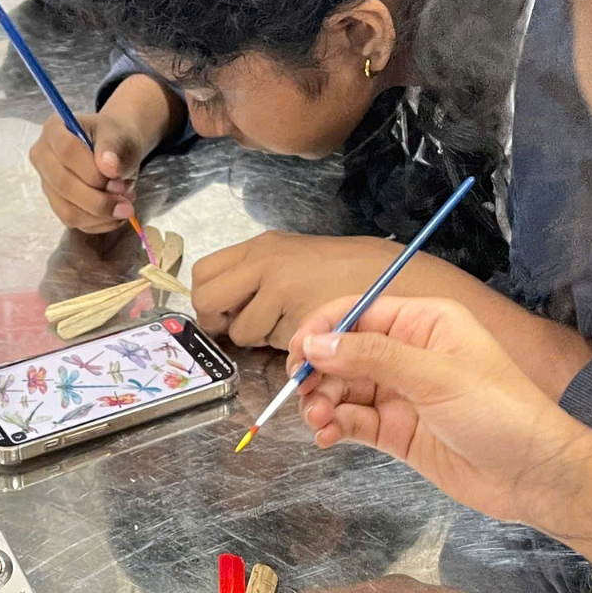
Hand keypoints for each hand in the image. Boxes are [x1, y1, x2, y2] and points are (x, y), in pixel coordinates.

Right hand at [28, 75, 179, 232]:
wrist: (116, 150)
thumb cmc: (115, 136)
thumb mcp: (119, 133)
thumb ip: (114, 146)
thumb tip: (109, 166)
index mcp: (54, 129)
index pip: (66, 151)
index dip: (92, 169)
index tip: (116, 175)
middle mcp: (43, 157)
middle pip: (63, 185)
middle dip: (98, 199)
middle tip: (126, 200)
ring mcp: (48, 184)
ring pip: (67, 211)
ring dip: (101, 214)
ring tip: (125, 204)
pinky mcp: (57, 205)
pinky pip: (76, 222)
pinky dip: (101, 223)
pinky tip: (116, 213)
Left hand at [191, 232, 398, 348]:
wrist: (389, 276)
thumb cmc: (340, 272)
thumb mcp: (290, 258)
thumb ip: (252, 276)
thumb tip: (219, 307)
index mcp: (260, 247)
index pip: (203, 274)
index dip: (207, 300)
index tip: (222, 313)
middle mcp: (265, 263)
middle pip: (206, 301)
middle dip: (217, 323)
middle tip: (240, 327)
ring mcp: (281, 289)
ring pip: (239, 331)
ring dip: (256, 338)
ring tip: (287, 324)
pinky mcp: (299, 317)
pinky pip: (272, 343)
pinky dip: (284, 345)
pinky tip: (306, 328)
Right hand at [290, 295, 591, 567]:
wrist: (533, 475)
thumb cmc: (500, 412)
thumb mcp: (436, 377)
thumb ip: (374, 357)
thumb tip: (317, 343)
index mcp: (425, 324)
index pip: (360, 313)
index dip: (325, 329)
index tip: (297, 353)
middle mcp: (410, 354)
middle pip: (345, 352)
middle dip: (320, 372)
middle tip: (303, 395)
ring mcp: (402, 395)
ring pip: (344, 390)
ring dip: (323, 403)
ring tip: (318, 422)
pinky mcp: (397, 432)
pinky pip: (354, 422)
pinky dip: (335, 427)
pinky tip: (327, 437)